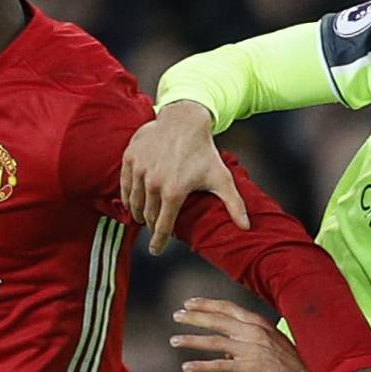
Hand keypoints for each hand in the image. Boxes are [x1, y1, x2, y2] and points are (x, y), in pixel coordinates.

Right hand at [120, 100, 249, 255]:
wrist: (184, 120)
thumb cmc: (205, 152)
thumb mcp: (222, 178)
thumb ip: (234, 205)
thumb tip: (246, 228)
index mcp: (174, 192)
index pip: (163, 226)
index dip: (159, 242)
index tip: (156, 251)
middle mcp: (153, 183)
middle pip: (148, 215)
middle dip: (151, 225)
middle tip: (154, 229)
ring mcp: (140, 170)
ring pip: (134, 202)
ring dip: (138, 213)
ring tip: (143, 217)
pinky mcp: (130, 158)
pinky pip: (124, 185)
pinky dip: (127, 196)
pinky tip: (132, 201)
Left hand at [171, 296, 310, 371]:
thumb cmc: (292, 365)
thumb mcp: (271, 345)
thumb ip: (248, 342)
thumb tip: (226, 349)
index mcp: (258, 323)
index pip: (228, 308)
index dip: (207, 304)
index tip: (190, 303)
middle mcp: (253, 332)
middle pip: (217, 320)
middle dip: (194, 317)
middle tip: (176, 315)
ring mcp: (251, 349)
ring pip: (214, 341)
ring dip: (191, 340)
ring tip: (174, 340)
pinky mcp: (250, 368)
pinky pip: (220, 365)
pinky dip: (201, 366)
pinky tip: (186, 367)